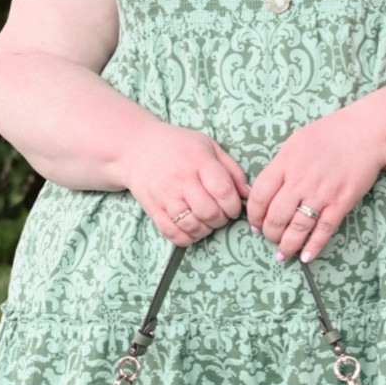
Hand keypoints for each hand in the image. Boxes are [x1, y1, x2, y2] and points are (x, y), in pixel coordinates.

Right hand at [120, 119, 248, 244]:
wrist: (136, 148)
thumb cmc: (178, 146)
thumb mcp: (208, 147)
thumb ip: (232, 169)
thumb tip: (249, 193)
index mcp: (198, 161)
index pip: (223, 191)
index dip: (234, 205)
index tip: (233, 206)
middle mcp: (181, 179)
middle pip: (209, 212)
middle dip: (221, 219)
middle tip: (220, 214)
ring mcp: (165, 196)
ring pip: (192, 226)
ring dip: (206, 229)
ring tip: (206, 220)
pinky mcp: (153, 209)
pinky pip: (173, 234)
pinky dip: (187, 237)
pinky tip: (192, 229)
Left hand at [247, 107, 384, 262]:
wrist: (366, 133)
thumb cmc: (330, 134)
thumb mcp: (296, 143)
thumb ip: (280, 166)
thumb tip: (265, 190)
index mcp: (285, 164)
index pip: (259, 196)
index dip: (254, 216)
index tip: (255, 224)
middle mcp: (300, 181)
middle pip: (275, 217)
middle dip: (269, 234)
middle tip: (270, 238)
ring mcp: (321, 193)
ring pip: (297, 228)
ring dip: (287, 245)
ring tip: (283, 254)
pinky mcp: (341, 203)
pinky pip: (324, 230)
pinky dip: (313, 246)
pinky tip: (306, 257)